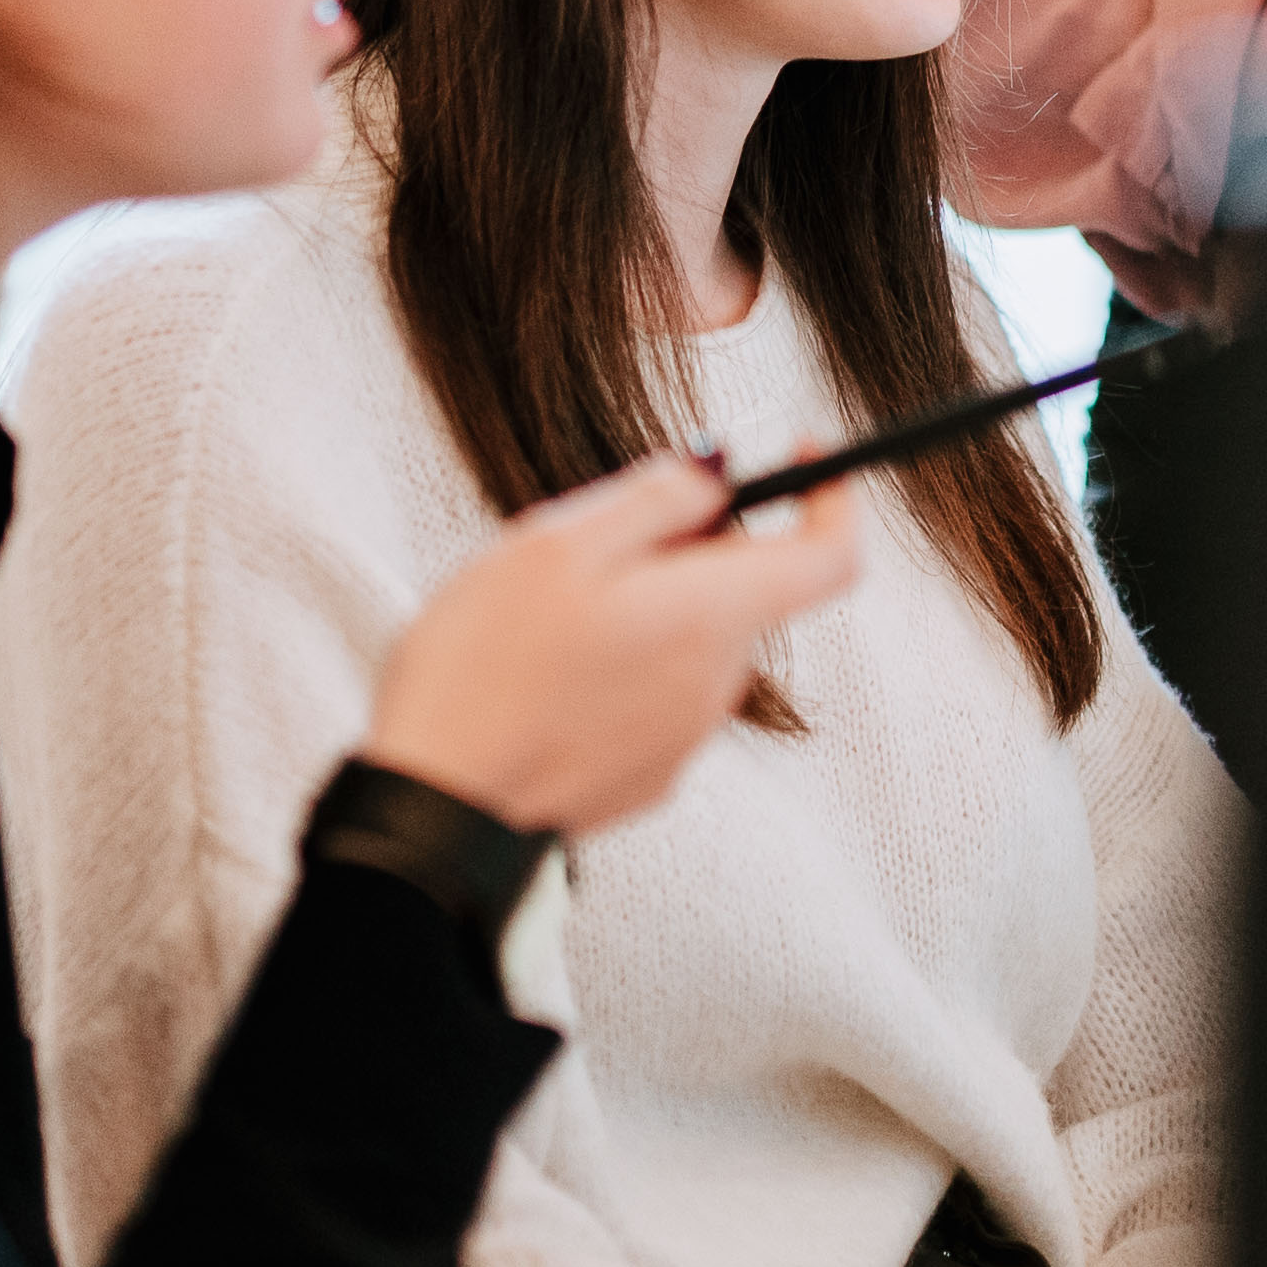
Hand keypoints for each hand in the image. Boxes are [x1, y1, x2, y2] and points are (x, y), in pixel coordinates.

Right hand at [361, 450, 863, 835]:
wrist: (435, 808)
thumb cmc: (482, 670)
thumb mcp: (557, 543)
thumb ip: (656, 497)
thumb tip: (718, 473)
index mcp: (711, 616)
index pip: (832, 557)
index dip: (830, 498)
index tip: (797, 458)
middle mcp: (716, 684)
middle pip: (744, 592)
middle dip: (689, 550)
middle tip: (591, 541)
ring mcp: (684, 740)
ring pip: (694, 642)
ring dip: (646, 610)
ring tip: (546, 618)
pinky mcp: (646, 778)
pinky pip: (657, 697)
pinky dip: (621, 667)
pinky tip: (544, 675)